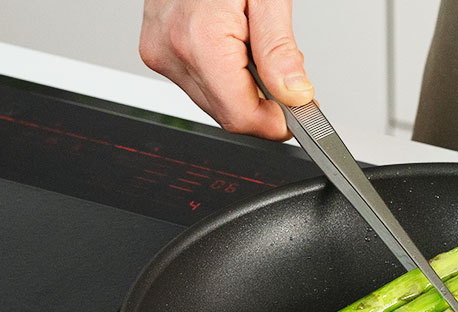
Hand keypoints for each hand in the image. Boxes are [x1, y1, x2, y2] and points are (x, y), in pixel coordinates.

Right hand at [139, 0, 313, 140]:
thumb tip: (295, 95)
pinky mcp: (156, 49)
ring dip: (244, 89)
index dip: (277, 123)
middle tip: (289, 78)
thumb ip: (280, 50)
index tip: (301, 115)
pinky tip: (234, 46)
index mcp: (198, 41)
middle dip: (264, 104)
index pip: (240, 116)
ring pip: (213, 102)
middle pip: (227, 114)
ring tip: (256, 48)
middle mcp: (170, 51)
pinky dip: (224, 75)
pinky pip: (198, 82)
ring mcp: (159, 52)